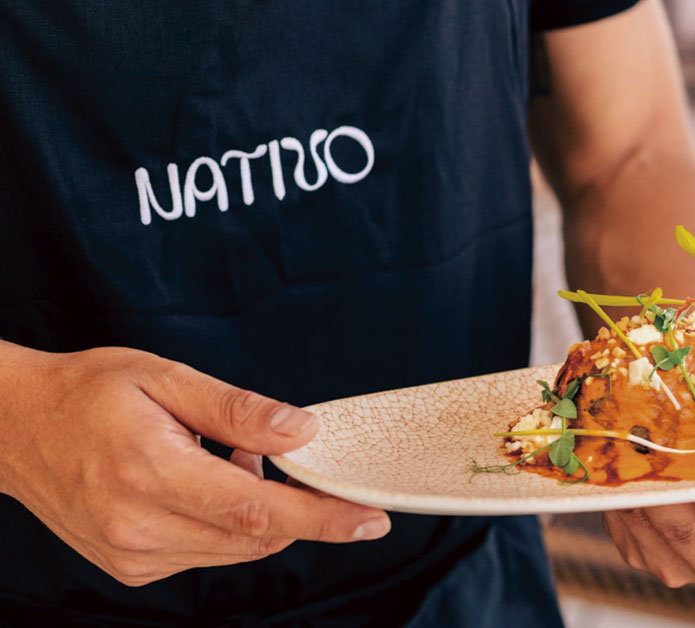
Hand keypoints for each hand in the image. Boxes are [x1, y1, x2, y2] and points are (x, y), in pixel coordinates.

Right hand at [0, 345, 390, 585]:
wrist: (15, 429)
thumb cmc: (87, 393)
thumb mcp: (165, 378)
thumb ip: (238, 410)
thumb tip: (302, 432)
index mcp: (151, 474)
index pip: (258, 512)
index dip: (322, 519)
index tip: (372, 521)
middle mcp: (141, 528)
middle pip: (256, 534)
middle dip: (292, 502)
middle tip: (278, 449)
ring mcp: (134, 555)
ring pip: (237, 547)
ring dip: (255, 509)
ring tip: (222, 454)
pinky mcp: (132, 567)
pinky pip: (208, 551)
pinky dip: (226, 521)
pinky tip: (202, 480)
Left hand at [603, 466, 694, 591]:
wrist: (691, 413)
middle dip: (680, 515)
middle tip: (661, 471)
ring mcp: (680, 557)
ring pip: (656, 548)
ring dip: (643, 505)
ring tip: (640, 457)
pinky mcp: (639, 547)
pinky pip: (626, 535)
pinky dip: (622, 503)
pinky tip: (629, 471)